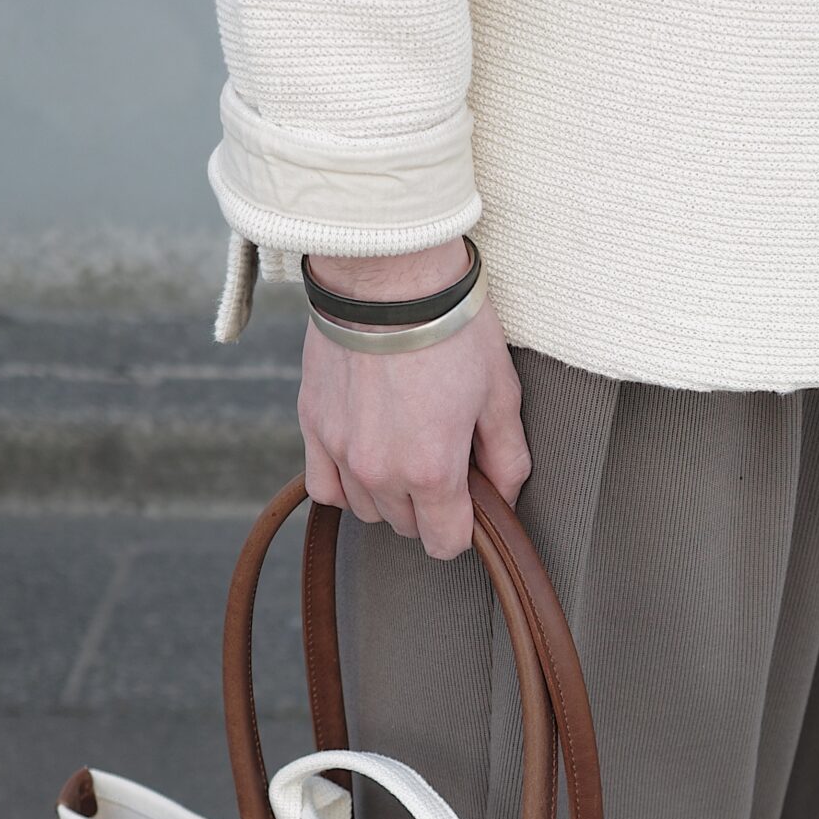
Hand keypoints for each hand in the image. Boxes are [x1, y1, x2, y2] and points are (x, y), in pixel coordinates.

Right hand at [299, 240, 530, 558]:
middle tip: (443, 455)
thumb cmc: (453, 328)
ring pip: (367, 509)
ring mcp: (340, 451)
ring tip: (406, 446)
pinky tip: (365, 457)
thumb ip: (507, 457)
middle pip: (406, 527)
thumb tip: (504, 497)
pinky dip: (345, 482)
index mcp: (432, 470)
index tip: (470, 499)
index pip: (445, 544)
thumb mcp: (500, 392)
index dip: (464, 528)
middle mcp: (380, 472)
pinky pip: (324, 487)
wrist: (389, 274)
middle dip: (429, 505)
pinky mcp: (312, 424)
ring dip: (388, 493)